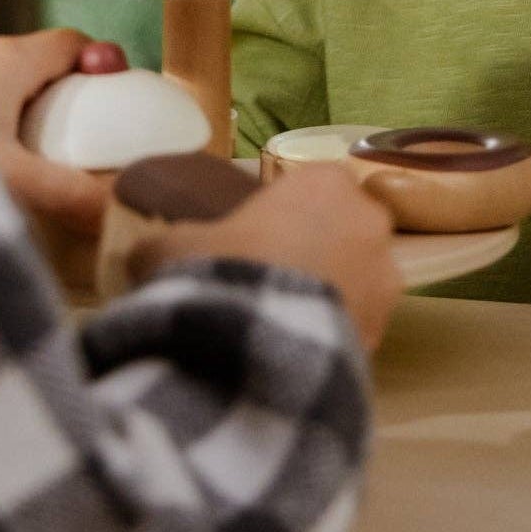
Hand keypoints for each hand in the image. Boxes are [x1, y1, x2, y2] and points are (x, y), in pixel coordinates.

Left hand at [0, 30, 126, 237]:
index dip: (101, 67)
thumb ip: (72, 197)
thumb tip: (120, 211)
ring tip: (28, 159)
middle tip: (75, 142)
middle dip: (62, 95)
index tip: (114, 103)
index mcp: (7, 59)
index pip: (72, 43)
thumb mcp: (14, 186)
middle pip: (37, 61)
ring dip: (20, 109)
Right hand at [129, 164, 401, 350]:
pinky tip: (295, 351)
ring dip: (333, 291)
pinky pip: (358, 323)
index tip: (265, 231)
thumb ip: (168, 241)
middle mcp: (369, 222)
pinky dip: (333, 332)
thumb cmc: (222, 271)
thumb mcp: (174, 246)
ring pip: (360, 277)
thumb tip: (146, 253)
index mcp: (326, 183)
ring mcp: (384, 279)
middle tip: (274, 275)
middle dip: (320, 246)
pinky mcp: (383, 331)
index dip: (292, 205)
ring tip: (284, 320)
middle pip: (347, 227)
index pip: (319, 181)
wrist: (253, 348)